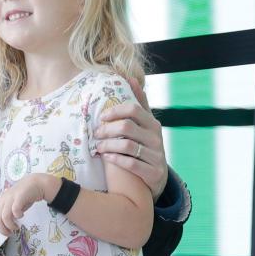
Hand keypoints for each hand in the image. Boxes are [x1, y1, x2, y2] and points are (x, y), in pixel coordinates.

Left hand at [0, 174, 55, 237]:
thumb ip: (8, 214)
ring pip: (4, 217)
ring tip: (17, 227)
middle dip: (3, 230)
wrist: (35, 184)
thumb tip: (6, 227)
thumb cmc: (24, 196)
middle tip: (11, 233)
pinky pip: (15, 210)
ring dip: (10, 225)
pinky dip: (18, 216)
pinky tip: (22, 215)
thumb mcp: (13, 205)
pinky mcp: (19, 197)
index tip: (6, 232)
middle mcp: (3, 200)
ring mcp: (10, 198)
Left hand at [94, 80, 167, 199]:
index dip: (115, 111)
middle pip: (127, 127)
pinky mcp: (153, 172)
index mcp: (153, 124)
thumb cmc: (146, 146)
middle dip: (107, 130)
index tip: (102, 117)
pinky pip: (131, 164)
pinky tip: (106, 157)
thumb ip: (140, 103)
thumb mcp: (146, 125)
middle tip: (95, 134)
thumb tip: (131, 78)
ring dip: (108, 146)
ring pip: (127, 146)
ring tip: (98, 147)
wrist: (158, 177)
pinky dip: (116, 160)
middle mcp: (157, 138)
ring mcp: (157, 156)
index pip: (133, 109)